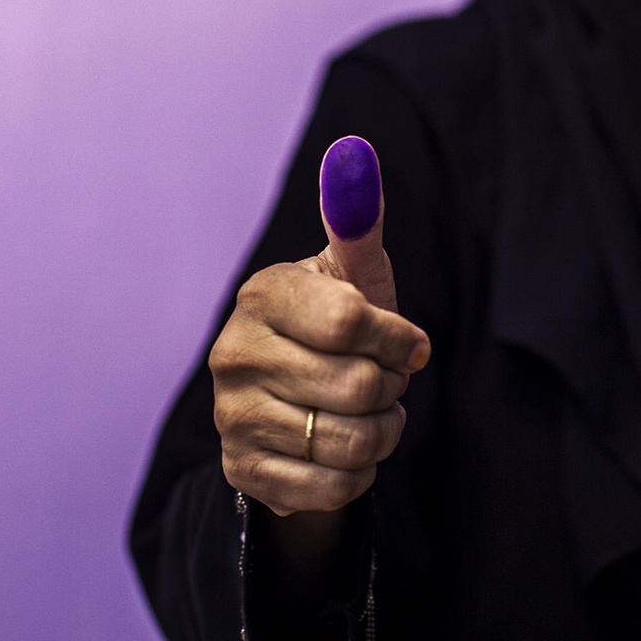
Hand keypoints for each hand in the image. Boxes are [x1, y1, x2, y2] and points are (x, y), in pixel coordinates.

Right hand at [210, 136, 429, 518]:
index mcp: (262, 296)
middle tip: (383, 382)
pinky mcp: (242, 473)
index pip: (350, 321)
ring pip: (351, 442)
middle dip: (392, 390)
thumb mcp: (353, 278)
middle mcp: (233, 354)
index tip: (408, 344)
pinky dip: (359, 474)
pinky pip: (334, 487)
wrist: (298, 409)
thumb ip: (356, 222)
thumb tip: (353, 153)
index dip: (397, 339)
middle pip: (358, 387)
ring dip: (382, 434)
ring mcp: (232, 417)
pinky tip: (345, 451)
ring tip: (370, 416)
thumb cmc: (338, 331)